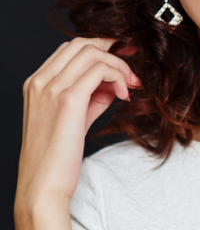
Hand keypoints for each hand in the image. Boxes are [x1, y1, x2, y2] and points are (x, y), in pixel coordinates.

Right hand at [15, 37, 140, 211]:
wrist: (42, 186)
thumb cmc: (57, 156)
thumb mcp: (74, 117)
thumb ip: (92, 94)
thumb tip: (115, 80)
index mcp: (36, 82)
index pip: (69, 49)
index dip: (99, 47)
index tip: (122, 55)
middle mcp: (40, 80)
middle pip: (80, 43)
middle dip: (112, 48)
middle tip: (133, 64)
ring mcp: (51, 88)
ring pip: (92, 52)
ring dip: (118, 64)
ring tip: (130, 84)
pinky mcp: (68, 99)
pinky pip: (100, 70)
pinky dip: (118, 76)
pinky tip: (124, 95)